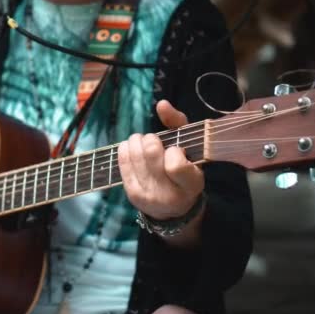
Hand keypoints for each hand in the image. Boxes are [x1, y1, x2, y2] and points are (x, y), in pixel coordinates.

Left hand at [118, 100, 203, 219]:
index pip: (175, 164)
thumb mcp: (191, 151)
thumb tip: (161, 104)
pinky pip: (123, 163)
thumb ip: (179, 125)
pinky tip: (131, 147)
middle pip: (151, 154)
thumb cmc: (183, 173)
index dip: (173, 150)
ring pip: (135, 155)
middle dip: (151, 140)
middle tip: (153, 140)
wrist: (172, 209)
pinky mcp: (131, 194)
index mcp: (190, 185)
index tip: (175, 149)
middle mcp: (168, 194)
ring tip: (142, 142)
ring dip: (137, 141)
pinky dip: (125, 149)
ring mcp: (147, 195)